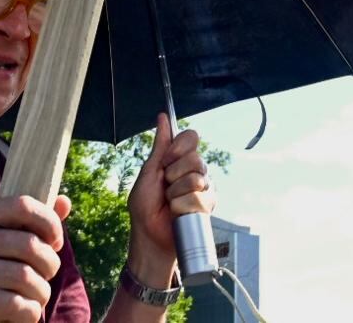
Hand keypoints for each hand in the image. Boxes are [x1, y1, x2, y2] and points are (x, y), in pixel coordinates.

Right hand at [0, 194, 72, 322]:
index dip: (49, 223)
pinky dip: (28, 314)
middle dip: (49, 266)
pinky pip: (15, 305)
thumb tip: (65, 202)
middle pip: (31, 245)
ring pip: (26, 278)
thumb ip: (22, 223)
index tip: (54, 242)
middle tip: (45, 278)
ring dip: (40, 294)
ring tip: (35, 299)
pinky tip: (24, 314)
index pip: (23, 204)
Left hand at [125, 114, 215, 278]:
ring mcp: (203, 188)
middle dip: (174, 174)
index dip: (179, 147)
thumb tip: (162, 117)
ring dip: (176, 193)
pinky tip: (177, 212)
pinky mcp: (207, 206)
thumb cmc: (145, 206)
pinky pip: (200, 198)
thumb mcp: (149, 172)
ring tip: (170, 203)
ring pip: (197, 179)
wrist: (149, 235)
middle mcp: (194, 170)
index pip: (191, 137)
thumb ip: (160, 146)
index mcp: (179, 159)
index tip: (166, 161)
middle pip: (196, 158)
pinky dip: (182, 206)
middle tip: (165, 187)